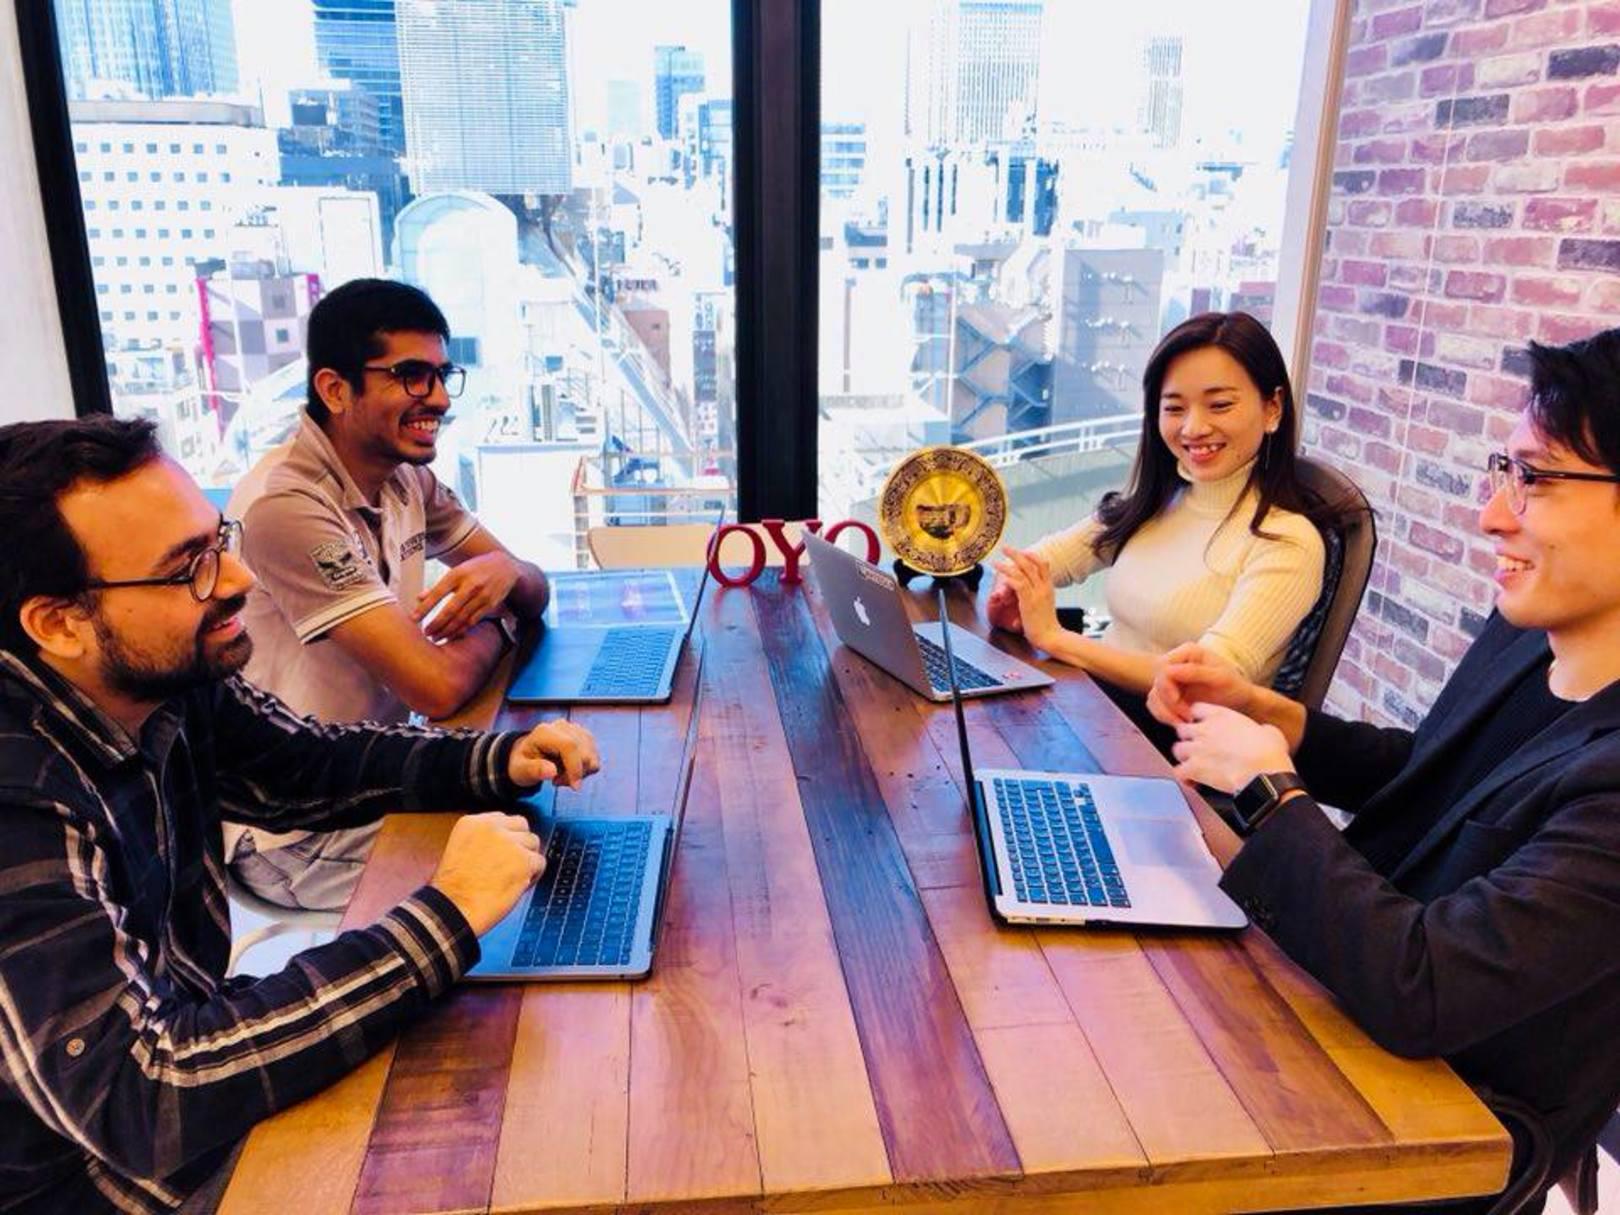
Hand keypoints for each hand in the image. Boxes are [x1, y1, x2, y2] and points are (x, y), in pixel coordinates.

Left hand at [415, 551, 520, 640]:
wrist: (506, 566)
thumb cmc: (476, 568)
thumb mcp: (457, 571)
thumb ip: (439, 586)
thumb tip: (419, 598)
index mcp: (458, 575)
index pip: (437, 593)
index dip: (425, 607)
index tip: (413, 618)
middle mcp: (470, 585)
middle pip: (450, 610)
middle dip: (436, 624)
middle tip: (425, 633)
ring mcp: (482, 596)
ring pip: (462, 618)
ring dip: (447, 630)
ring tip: (436, 637)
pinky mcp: (490, 605)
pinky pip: (473, 621)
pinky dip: (461, 630)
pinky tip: (452, 635)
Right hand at [429, 811, 544, 934]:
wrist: (453, 910)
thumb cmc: (452, 891)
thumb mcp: (459, 850)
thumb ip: (483, 840)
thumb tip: (507, 842)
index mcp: (472, 822)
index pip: (503, 819)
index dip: (506, 838)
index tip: (503, 853)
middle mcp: (492, 827)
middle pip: (521, 826)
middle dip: (519, 844)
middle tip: (510, 865)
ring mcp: (509, 843)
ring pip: (533, 843)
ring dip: (526, 859)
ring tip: (510, 878)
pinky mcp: (524, 861)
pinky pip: (540, 863)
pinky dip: (533, 876)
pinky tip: (516, 887)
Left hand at [508, 719, 600, 789]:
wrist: (528, 755)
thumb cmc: (523, 763)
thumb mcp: (521, 770)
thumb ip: (534, 770)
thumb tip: (552, 771)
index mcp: (545, 732)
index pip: (570, 746)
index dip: (575, 767)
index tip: (575, 786)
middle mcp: (562, 727)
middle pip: (584, 753)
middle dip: (575, 774)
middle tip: (557, 781)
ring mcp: (576, 730)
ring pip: (592, 757)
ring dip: (580, 772)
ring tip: (562, 775)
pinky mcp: (585, 737)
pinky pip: (594, 758)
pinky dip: (584, 769)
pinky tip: (569, 770)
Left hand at [990, 546, 1059, 649]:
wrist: (1051, 636)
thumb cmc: (1046, 624)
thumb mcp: (1045, 605)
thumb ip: (1039, 595)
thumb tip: (1030, 592)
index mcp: (1049, 587)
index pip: (1043, 565)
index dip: (1033, 556)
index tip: (1024, 551)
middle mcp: (1043, 587)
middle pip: (1031, 564)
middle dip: (1017, 554)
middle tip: (1005, 548)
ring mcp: (1036, 593)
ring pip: (1022, 572)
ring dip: (1007, 564)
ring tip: (995, 561)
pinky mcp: (1028, 601)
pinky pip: (1018, 584)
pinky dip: (1008, 578)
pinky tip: (1000, 576)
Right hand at [1147, 643, 1258, 725]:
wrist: (1240, 701)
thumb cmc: (1235, 687)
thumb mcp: (1221, 678)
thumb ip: (1196, 672)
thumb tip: (1170, 671)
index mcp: (1188, 652)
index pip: (1163, 668)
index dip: (1168, 688)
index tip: (1182, 704)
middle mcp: (1176, 662)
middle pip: (1156, 683)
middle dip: (1169, 704)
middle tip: (1187, 717)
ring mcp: (1171, 678)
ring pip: (1154, 696)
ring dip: (1165, 712)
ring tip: (1185, 722)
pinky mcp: (1170, 693)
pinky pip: (1155, 704)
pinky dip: (1163, 715)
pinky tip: (1179, 721)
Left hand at [1170, 702, 1294, 793]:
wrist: (1265, 776)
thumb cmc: (1269, 755)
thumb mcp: (1270, 731)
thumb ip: (1259, 728)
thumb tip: (1263, 732)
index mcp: (1221, 716)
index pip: (1197, 709)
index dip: (1199, 719)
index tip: (1205, 727)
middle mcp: (1205, 729)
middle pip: (1182, 730)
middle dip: (1189, 739)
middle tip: (1199, 748)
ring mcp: (1197, 749)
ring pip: (1177, 750)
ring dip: (1184, 758)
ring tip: (1194, 765)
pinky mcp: (1194, 768)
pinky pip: (1178, 772)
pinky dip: (1184, 778)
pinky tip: (1192, 782)